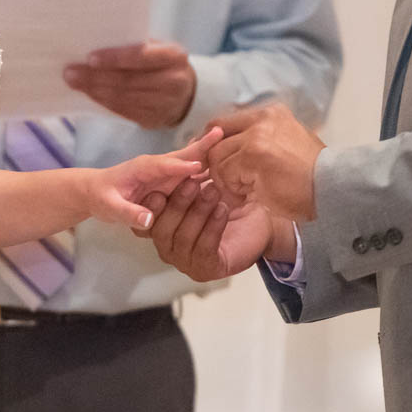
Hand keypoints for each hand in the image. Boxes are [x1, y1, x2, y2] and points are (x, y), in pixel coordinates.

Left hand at [65, 41, 197, 129]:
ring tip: (74, 82)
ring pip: (123, 98)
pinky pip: (123, 111)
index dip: (114, 58)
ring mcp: (165, 104)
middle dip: (95, 77)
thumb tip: (96, 42)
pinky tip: (89, 94)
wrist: (187, 93)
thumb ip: (136, 45)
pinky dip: (103, 102)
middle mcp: (173, 81)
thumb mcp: (158, 48)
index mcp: (174, 56)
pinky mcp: (154, 120)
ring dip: (95, 91)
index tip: (89, 58)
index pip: (141, 57)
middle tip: (70, 72)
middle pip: (128, 80)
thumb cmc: (163, 63)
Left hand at [81, 128, 221, 229]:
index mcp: (144, 168)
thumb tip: (148, 220)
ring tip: (233, 145)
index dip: (182, 165)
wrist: (97, 191)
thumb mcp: (109, 207)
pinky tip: (225, 164)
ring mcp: (168, 171)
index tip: (201, 165)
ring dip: (211, 154)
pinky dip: (209, 165)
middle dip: (203, 147)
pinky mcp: (172, 178)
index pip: (165, 165)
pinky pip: (193, 170)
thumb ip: (128, 213)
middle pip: (185, 156)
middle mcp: (159, 166)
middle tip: (224, 136)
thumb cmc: (102, 197)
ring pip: (193, 161)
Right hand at [135, 178, 287, 282]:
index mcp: (163, 228)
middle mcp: (169, 247)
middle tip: (194, 183)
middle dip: (178, 203)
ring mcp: (186, 262)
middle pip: (161, 229)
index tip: (167, 179)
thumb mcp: (209, 182)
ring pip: (182, 238)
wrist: (263, 223)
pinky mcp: (205, 269)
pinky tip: (223, 210)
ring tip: (214, 192)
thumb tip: (190, 142)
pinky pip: (203, 248)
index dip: (155, 200)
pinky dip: (212, 227)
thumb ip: (194, 171)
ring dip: (198, 212)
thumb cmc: (233, 202)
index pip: (149, 217)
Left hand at [206, 102, 324, 220]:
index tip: (210, 164)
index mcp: (271, 114)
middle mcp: (263, 119)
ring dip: (225, 180)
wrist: (332, 190)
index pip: (223, 123)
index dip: (211, 145)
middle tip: (224, 183)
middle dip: (214, 163)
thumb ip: (257, 143)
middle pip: (215, 136)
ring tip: (244, 193)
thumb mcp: (285, 148)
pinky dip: (232, 189)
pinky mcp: (253, 155)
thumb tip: (220, 148)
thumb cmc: (310, 179)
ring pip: (217, 156)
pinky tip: (250, 197)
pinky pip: (224, 172)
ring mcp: (257, 135)